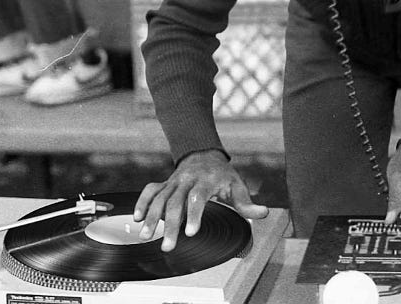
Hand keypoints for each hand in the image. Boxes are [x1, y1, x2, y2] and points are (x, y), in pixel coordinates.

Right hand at [133, 149, 268, 251]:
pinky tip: (136, 219)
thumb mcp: (238, 186)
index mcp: (207, 181)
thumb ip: (247, 203)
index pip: (198, 198)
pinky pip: (149, 191)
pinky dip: (142, 203)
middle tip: (167, 246)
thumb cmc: (223, 175)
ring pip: (160, 198)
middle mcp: (187, 180)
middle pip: (175, 202)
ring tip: (144, 237)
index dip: (194, 215)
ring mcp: (173, 181)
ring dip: (151, 217)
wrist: (205, 155)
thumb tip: (264, 213)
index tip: (191, 233)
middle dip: (170, 225)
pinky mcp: (164, 183)